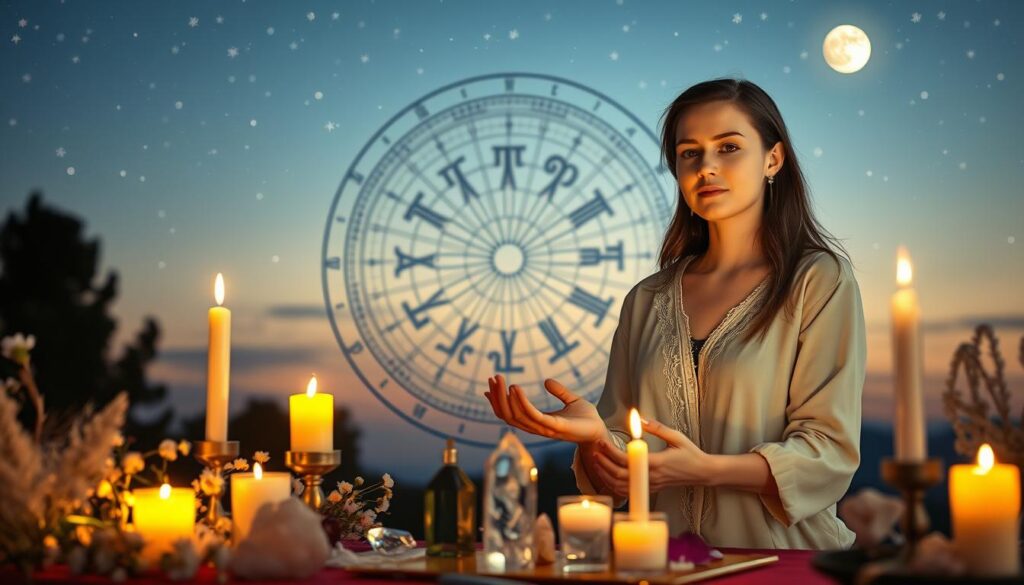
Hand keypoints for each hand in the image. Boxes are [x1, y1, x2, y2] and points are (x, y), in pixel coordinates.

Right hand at [484, 374, 605, 443]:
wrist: (601, 431)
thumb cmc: (587, 419)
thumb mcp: (571, 400)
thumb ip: (559, 392)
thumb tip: (546, 381)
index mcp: (538, 422)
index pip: (510, 414)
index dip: (498, 402)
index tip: (489, 386)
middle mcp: (537, 427)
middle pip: (508, 415)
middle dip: (497, 397)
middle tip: (493, 378)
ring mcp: (544, 429)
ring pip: (516, 416)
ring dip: (505, 398)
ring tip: (501, 381)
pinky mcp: (554, 428)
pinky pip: (532, 415)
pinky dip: (521, 402)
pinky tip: (515, 388)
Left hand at [592, 417, 711, 492]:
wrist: (702, 472)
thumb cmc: (690, 453)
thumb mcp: (676, 436)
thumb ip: (657, 428)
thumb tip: (640, 419)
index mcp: (657, 463)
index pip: (627, 460)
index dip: (611, 452)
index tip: (602, 442)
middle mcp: (652, 477)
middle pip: (620, 475)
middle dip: (604, 464)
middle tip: (595, 451)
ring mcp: (651, 485)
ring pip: (622, 486)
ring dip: (606, 476)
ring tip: (597, 462)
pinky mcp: (651, 489)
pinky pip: (629, 491)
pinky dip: (615, 485)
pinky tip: (607, 475)